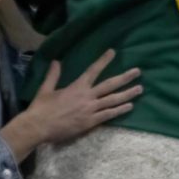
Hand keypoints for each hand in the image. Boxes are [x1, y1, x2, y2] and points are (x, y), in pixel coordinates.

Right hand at [1, 49, 141, 160]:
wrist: (39, 126)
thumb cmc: (42, 108)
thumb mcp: (46, 89)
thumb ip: (53, 75)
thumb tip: (56, 61)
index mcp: (77, 86)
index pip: (93, 70)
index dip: (104, 60)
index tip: (113, 52)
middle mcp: (87, 96)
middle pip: (110, 85)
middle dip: (125, 78)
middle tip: (137, 72)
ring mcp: (90, 110)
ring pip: (113, 100)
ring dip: (127, 94)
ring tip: (139, 90)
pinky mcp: (90, 122)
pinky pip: (108, 115)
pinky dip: (119, 111)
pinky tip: (129, 107)